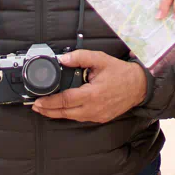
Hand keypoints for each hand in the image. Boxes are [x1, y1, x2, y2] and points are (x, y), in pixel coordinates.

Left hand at [31, 50, 147, 121]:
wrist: (139, 86)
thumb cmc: (121, 73)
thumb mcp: (100, 60)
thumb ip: (80, 57)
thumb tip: (63, 59)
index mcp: (92, 94)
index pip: (65, 101)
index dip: (49, 102)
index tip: (37, 101)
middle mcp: (93, 108)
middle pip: (64, 113)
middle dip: (47, 111)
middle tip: (35, 107)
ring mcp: (97, 115)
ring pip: (71, 117)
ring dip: (57, 113)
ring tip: (45, 108)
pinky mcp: (100, 118)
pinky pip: (80, 118)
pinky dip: (69, 114)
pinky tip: (63, 109)